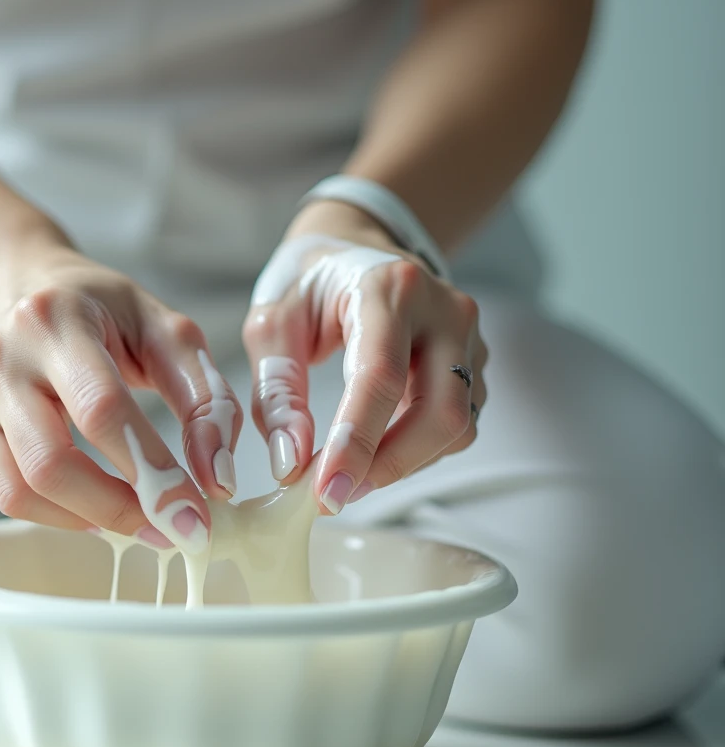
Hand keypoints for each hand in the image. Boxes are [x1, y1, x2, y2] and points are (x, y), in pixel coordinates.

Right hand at [0, 220, 240, 547]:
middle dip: (120, 510)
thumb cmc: (98, 308)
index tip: (196, 516)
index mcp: (57, 320)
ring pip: (22, 490)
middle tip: (171, 529)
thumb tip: (216, 479)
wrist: (10, 283)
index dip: (153, 472)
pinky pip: (7, 494)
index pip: (102, 410)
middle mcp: (3, 357)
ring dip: (90, 520)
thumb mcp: (165, 329)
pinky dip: (59, 516)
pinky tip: (97, 509)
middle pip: (52, 464)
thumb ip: (205, 398)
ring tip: (141, 520)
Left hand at [243, 199, 486, 513]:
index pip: (380, 377)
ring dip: (401, 464)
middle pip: (439, 412)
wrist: (353, 251)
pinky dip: (415, 451)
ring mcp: (469, 338)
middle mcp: (444, 310)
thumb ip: (277, 392)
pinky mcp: (475, 364)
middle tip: (334, 496)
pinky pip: (457, 425)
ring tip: (347, 472)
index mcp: (389, 287)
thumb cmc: (309, 285)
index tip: (325, 493)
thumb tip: (291, 464)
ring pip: (455, 427)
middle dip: (386, 467)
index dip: (355, 442)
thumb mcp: (272, 324)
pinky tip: (375, 449)